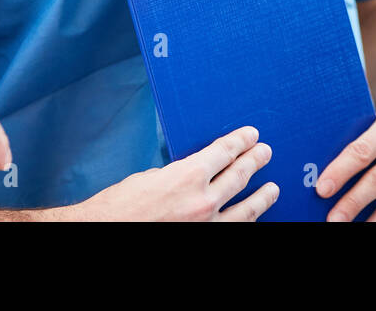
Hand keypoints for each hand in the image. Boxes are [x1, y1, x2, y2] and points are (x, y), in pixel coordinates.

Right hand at [78, 125, 277, 220]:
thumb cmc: (119, 207)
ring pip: (247, 210)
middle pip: (240, 175)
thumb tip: (196, 173)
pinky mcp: (204, 240)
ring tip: (272, 188)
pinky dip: (245, 223)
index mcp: (188, 176)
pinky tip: (251, 219)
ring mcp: (206, 226)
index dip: (241, 141)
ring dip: (262, 197)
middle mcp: (202, 201)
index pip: (225, 151)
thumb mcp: (150, 178)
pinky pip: (233, 230)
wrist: (103, 232)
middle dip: (255, 161)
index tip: (251, 135)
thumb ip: (179, 173)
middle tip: (265, 152)